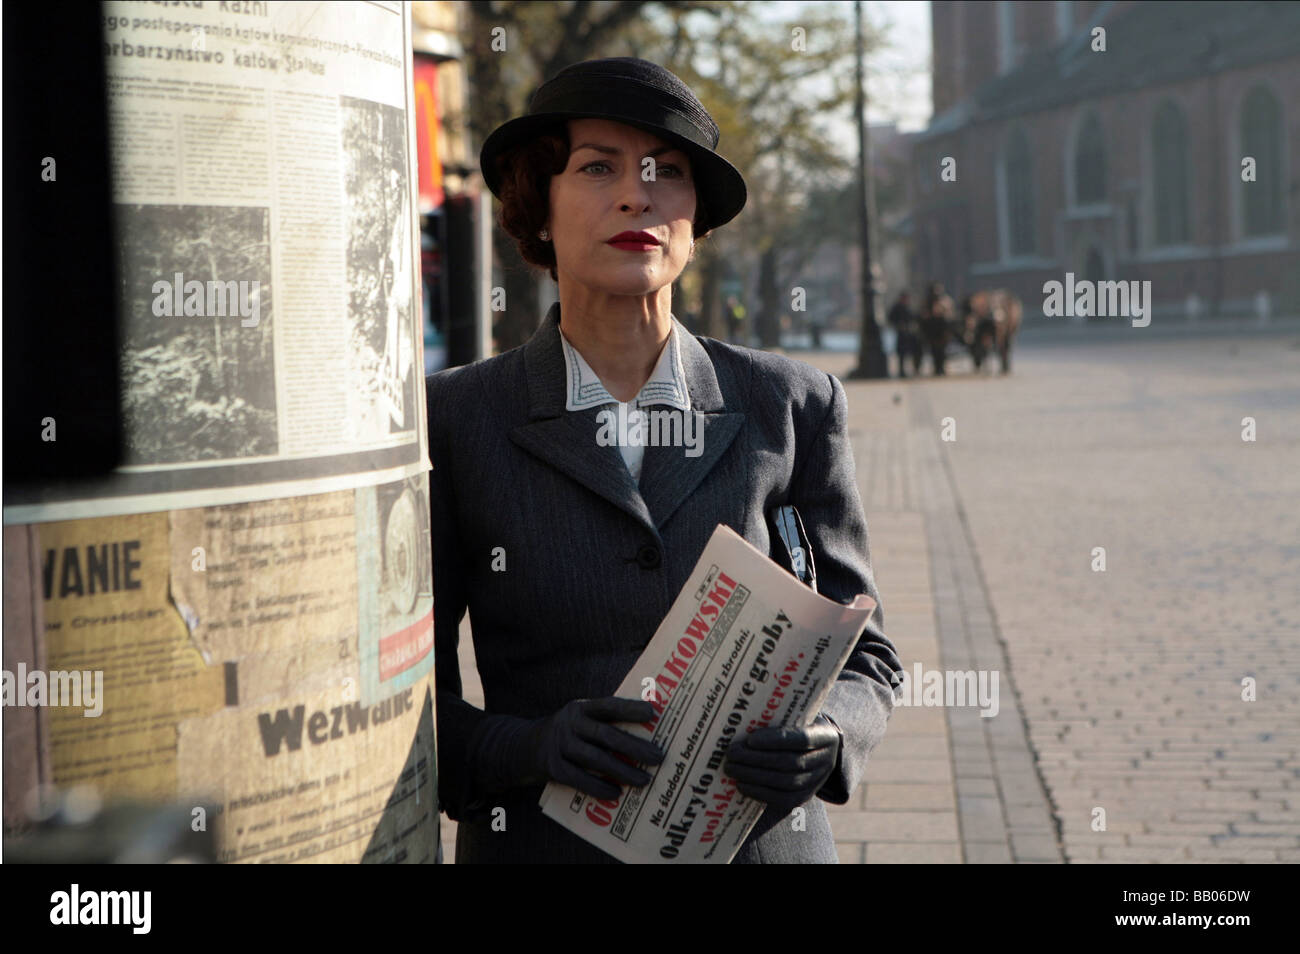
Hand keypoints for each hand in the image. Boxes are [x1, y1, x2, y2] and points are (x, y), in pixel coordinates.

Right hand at [523, 697, 665, 800]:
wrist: (527, 747)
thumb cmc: (570, 733)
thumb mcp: (581, 719)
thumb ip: (605, 722)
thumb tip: (647, 735)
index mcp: (581, 708)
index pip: (608, 705)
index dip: (629, 708)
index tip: (653, 713)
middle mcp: (569, 724)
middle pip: (606, 736)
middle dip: (634, 747)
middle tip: (658, 757)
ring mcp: (560, 746)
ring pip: (596, 759)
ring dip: (623, 771)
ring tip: (644, 780)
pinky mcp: (554, 768)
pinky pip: (579, 779)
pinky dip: (599, 787)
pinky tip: (617, 793)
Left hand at [723, 714, 840, 814]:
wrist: (815, 750)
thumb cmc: (797, 727)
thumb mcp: (796, 718)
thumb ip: (778, 719)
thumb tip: (744, 720)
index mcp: (826, 736)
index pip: (802, 738)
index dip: (776, 740)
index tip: (750, 739)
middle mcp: (826, 760)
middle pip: (790, 762)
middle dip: (757, 759)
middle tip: (732, 754)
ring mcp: (818, 781)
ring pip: (786, 783)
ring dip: (755, 776)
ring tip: (732, 768)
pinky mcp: (805, 797)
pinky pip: (783, 800)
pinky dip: (760, 793)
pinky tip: (741, 785)